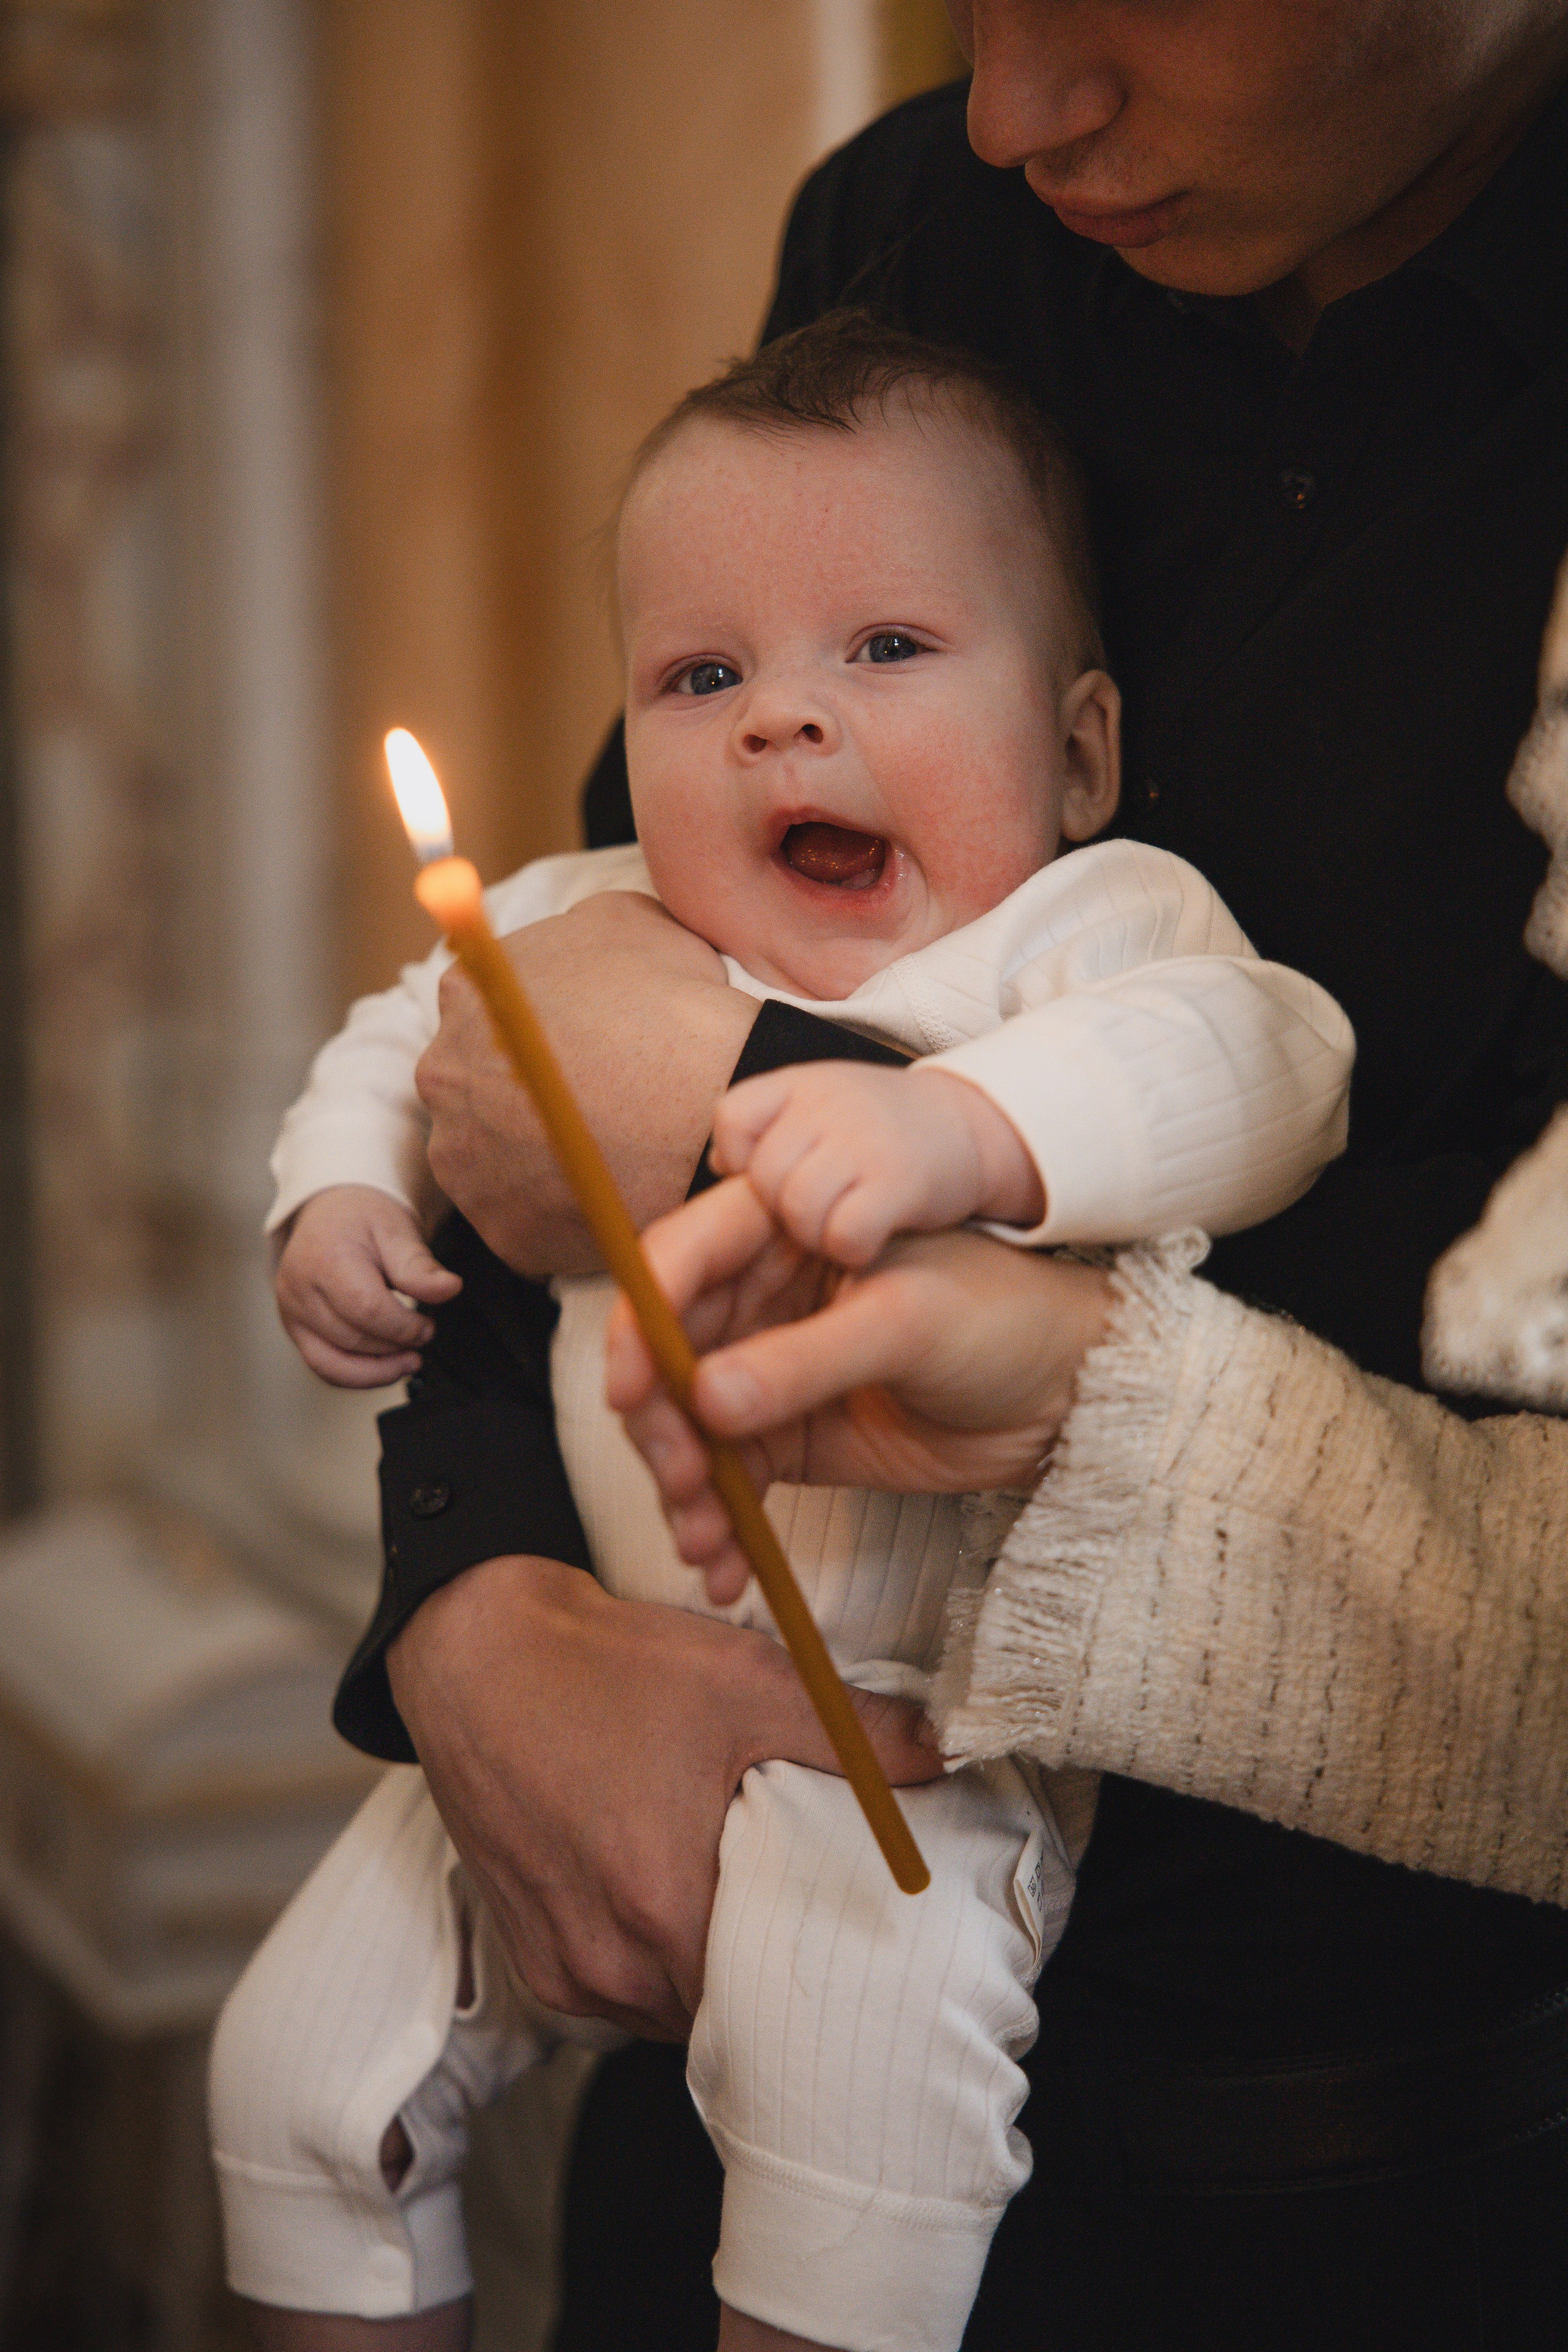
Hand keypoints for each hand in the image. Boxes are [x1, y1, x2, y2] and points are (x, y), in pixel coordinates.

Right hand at [275, 1184, 461, 1386]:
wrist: (331, 1212)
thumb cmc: (364, 1218)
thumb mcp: (397, 1231)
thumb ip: (420, 1266)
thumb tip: (450, 1289)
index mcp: (325, 1258)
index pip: (365, 1309)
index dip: (403, 1327)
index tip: (429, 1325)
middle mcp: (299, 1288)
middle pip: (352, 1339)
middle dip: (395, 1346)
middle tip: (424, 1335)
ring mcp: (291, 1311)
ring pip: (333, 1363)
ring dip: (378, 1370)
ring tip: (409, 1359)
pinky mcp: (295, 1328)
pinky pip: (323, 1365)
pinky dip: (357, 1374)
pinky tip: (386, 1367)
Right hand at [386, 1555, 943, 2037]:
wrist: (478, 1652)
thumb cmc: (604, 1668)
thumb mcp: (744, 1683)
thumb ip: (852, 1731)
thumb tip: (942, 1753)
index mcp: (662, 1909)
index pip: (771, 2000)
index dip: (811, 1969)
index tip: (835, 1933)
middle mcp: (605, 1960)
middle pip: (717, 2011)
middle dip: (758, 1969)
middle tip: (788, 1907)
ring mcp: (559, 1963)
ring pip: (662, 2007)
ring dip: (697, 1965)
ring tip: (723, 1893)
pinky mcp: (525, 1952)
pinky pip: (608, 1991)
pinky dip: (642, 1957)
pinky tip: (659, 1891)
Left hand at [415, 891, 756, 1278]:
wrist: (710, 1108)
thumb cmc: (676, 1011)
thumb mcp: (631, 922)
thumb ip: (573, 931)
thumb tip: (567, 943)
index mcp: (469, 993)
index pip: (485, 1008)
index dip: (539, 1027)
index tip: (579, 1045)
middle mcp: (443, 1076)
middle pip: (476, 1087)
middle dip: (524, 1097)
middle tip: (596, 1103)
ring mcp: (463, 1161)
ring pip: (494, 1160)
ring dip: (537, 1158)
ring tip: (609, 1154)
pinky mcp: (500, 1230)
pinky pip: (526, 1221)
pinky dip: (562, 1213)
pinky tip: (611, 1195)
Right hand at [606, 1177, 1111, 1603]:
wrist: (1070, 1391)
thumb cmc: (1005, 1317)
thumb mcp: (907, 1322)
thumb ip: (806, 1359)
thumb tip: (707, 1398)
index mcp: (786, 1230)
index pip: (681, 1262)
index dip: (639, 1324)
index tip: (628, 1392)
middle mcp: (765, 1295)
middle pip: (667, 1353)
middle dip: (658, 1422)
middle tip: (679, 1478)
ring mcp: (771, 1367)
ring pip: (688, 1424)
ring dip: (680, 1484)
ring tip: (701, 1538)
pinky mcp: (789, 1435)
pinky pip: (729, 1476)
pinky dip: (715, 1520)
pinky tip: (721, 1563)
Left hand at [710, 1061, 1044, 1265]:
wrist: (976, 1127)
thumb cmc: (884, 1130)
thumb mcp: (822, 1108)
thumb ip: (768, 1129)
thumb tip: (718, 1163)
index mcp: (801, 1083)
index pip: (732, 1117)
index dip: (740, 1158)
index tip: (776, 1174)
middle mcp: (829, 1105)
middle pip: (763, 1177)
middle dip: (782, 1209)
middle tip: (819, 1210)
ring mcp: (864, 1141)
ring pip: (797, 1210)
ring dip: (816, 1235)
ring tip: (842, 1225)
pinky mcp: (899, 1182)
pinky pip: (843, 1234)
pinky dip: (851, 1249)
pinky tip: (869, 1240)